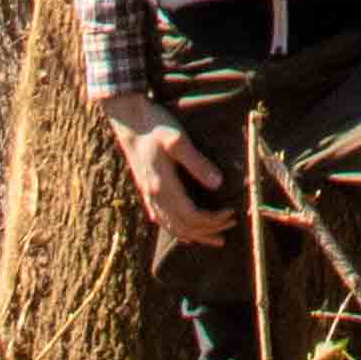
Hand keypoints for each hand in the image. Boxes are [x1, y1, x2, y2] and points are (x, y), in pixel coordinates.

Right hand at [108, 98, 231, 246]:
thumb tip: (218, 184)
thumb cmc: (155, 126)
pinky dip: (177, 231)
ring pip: (172, 227)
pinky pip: (162, 221)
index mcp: (163, 186)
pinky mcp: (146, 192)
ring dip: (196, 236)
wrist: (129, 120)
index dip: (213, 220)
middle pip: (184, 226)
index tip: (231, 213)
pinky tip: (186, 234)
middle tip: (231, 226)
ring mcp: (149, 196)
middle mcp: (154, 196)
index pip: (192, 216)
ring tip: (215, 239)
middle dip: (209, 231)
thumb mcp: (178, 140)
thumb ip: (197, 162)